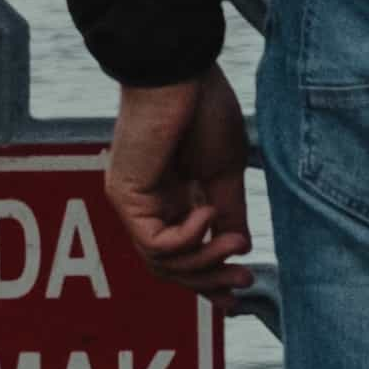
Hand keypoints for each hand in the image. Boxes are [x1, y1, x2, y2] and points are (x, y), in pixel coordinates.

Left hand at [101, 68, 252, 284]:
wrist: (182, 71)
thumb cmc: (203, 108)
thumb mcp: (224, 172)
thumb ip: (228, 213)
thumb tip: (239, 251)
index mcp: (171, 197)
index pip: (182, 254)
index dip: (208, 279)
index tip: (237, 297)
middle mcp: (146, 204)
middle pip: (170, 267)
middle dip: (209, 281)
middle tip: (244, 282)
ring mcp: (132, 201)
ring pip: (161, 262)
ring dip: (204, 262)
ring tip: (234, 243)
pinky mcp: (124, 195)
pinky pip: (155, 242)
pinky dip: (187, 238)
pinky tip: (208, 214)